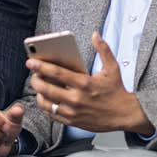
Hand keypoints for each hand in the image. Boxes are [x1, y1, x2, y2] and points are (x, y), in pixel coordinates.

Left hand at [30, 32, 152, 134]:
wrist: (126, 115)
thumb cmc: (117, 91)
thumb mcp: (112, 68)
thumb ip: (103, 49)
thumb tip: (95, 35)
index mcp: (84, 83)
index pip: (57, 73)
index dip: (41, 66)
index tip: (30, 61)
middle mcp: (76, 99)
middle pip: (46, 89)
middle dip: (35, 80)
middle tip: (33, 74)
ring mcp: (73, 112)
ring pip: (46, 103)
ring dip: (38, 94)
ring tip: (39, 86)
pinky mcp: (72, 122)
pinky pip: (52, 114)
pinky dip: (46, 107)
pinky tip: (46, 99)